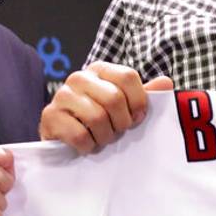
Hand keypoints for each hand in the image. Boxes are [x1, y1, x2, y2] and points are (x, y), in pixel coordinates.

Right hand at [39, 61, 172, 153]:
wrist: (66, 139)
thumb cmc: (102, 120)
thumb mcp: (126, 106)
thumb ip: (146, 95)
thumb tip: (166, 83)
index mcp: (101, 69)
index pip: (127, 77)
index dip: (138, 102)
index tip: (137, 118)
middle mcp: (79, 77)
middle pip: (113, 99)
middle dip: (121, 123)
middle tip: (118, 132)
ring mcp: (61, 96)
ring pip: (96, 117)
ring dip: (105, 136)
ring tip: (103, 138)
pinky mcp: (49, 116)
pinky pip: (79, 135)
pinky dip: (89, 146)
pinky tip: (88, 144)